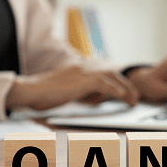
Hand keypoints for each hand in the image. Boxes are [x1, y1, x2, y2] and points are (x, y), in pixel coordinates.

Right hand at [6, 65, 139, 109]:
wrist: (31, 90)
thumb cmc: (46, 93)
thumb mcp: (70, 92)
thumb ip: (85, 92)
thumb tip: (98, 99)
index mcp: (81, 67)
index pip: (106, 71)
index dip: (119, 82)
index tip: (128, 93)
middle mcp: (84, 66)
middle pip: (112, 72)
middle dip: (126, 85)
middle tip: (135, 98)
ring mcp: (82, 72)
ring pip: (111, 76)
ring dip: (124, 88)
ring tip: (132, 100)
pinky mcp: (80, 80)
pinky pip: (102, 83)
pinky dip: (113, 89)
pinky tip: (120, 96)